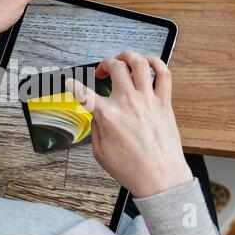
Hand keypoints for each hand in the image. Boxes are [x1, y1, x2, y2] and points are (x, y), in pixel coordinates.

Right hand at [65, 50, 192, 197]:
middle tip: (102, 72)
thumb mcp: (100, 152)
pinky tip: (148, 63)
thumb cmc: (133, 169)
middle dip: (104, 64)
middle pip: (114, 67)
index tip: (70, 82)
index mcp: (108, 116)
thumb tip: (97, 115)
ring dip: (128, 56)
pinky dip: (156, 63)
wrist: (160, 179)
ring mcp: (148, 100)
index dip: (73, 85)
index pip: (84, 93)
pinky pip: (164, 74)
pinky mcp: (164, 103)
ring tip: (123, 60)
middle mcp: (128, 103)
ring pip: (139, 63)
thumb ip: (96, 128)